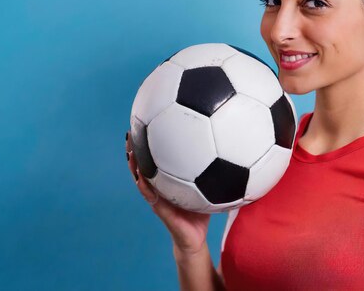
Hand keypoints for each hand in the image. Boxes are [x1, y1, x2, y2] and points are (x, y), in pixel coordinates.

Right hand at [126, 131, 211, 254]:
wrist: (196, 238)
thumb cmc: (202, 211)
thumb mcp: (212, 187)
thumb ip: (217, 169)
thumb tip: (233, 148)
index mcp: (168, 180)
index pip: (155, 158)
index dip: (148, 143)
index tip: (145, 124)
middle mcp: (160, 187)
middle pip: (143, 165)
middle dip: (135, 150)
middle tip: (130, 133)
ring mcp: (157, 198)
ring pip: (141, 179)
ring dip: (134, 166)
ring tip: (131, 152)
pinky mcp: (161, 211)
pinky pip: (150, 197)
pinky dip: (145, 186)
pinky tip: (141, 177)